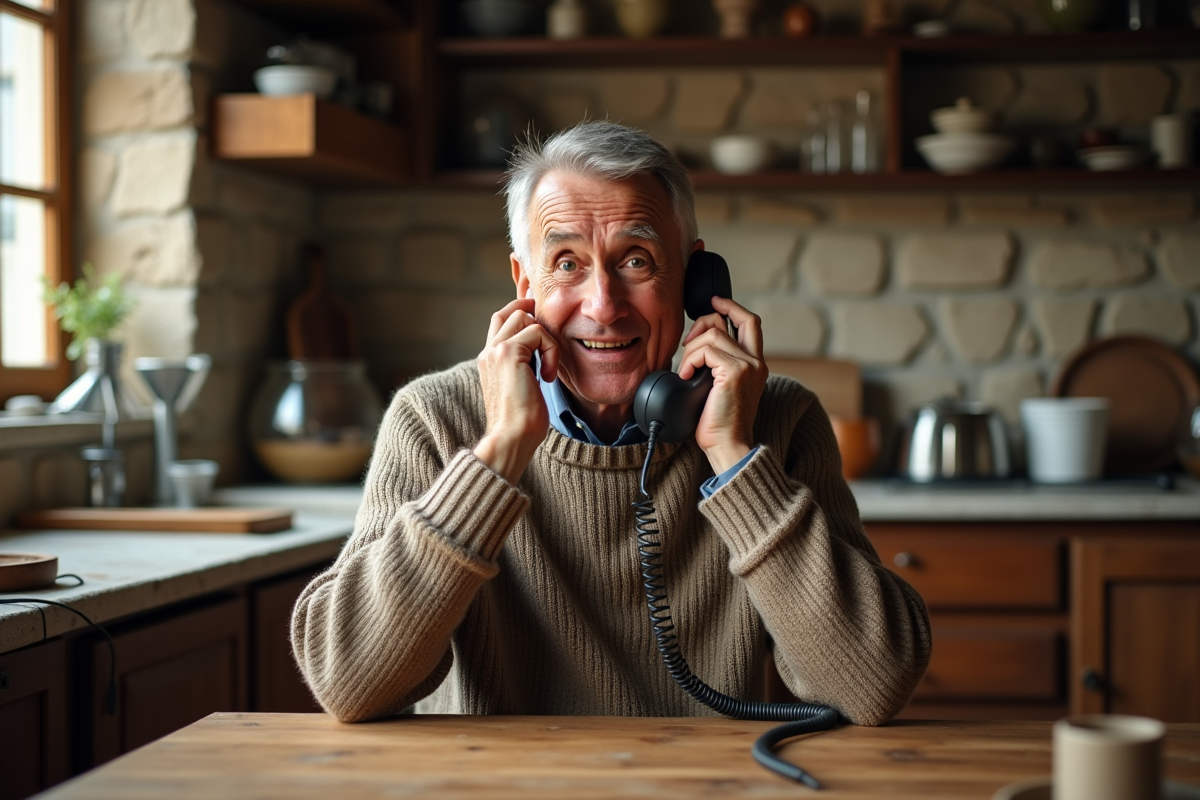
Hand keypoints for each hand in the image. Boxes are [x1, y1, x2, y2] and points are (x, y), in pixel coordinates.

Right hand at [474, 298, 558, 484]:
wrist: (511, 438)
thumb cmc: (521, 424)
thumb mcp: (523, 388)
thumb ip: (525, 367)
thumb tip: (542, 355)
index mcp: (489, 361)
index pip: (499, 322)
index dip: (519, 312)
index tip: (539, 318)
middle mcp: (488, 352)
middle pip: (509, 312)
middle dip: (533, 315)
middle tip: (551, 336)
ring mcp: (496, 350)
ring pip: (524, 317)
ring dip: (546, 340)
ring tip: (548, 370)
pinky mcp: (509, 352)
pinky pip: (538, 332)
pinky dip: (551, 351)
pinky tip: (548, 377)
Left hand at [678, 296, 767, 473]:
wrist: (728, 447)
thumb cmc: (718, 426)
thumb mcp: (718, 389)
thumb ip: (716, 367)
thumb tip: (695, 351)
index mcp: (755, 365)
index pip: (749, 322)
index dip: (731, 307)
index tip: (713, 303)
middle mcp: (756, 362)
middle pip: (736, 317)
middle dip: (707, 319)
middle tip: (689, 340)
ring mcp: (748, 365)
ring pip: (713, 333)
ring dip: (691, 347)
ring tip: (686, 369)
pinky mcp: (736, 372)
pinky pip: (706, 349)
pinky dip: (690, 359)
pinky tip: (686, 375)